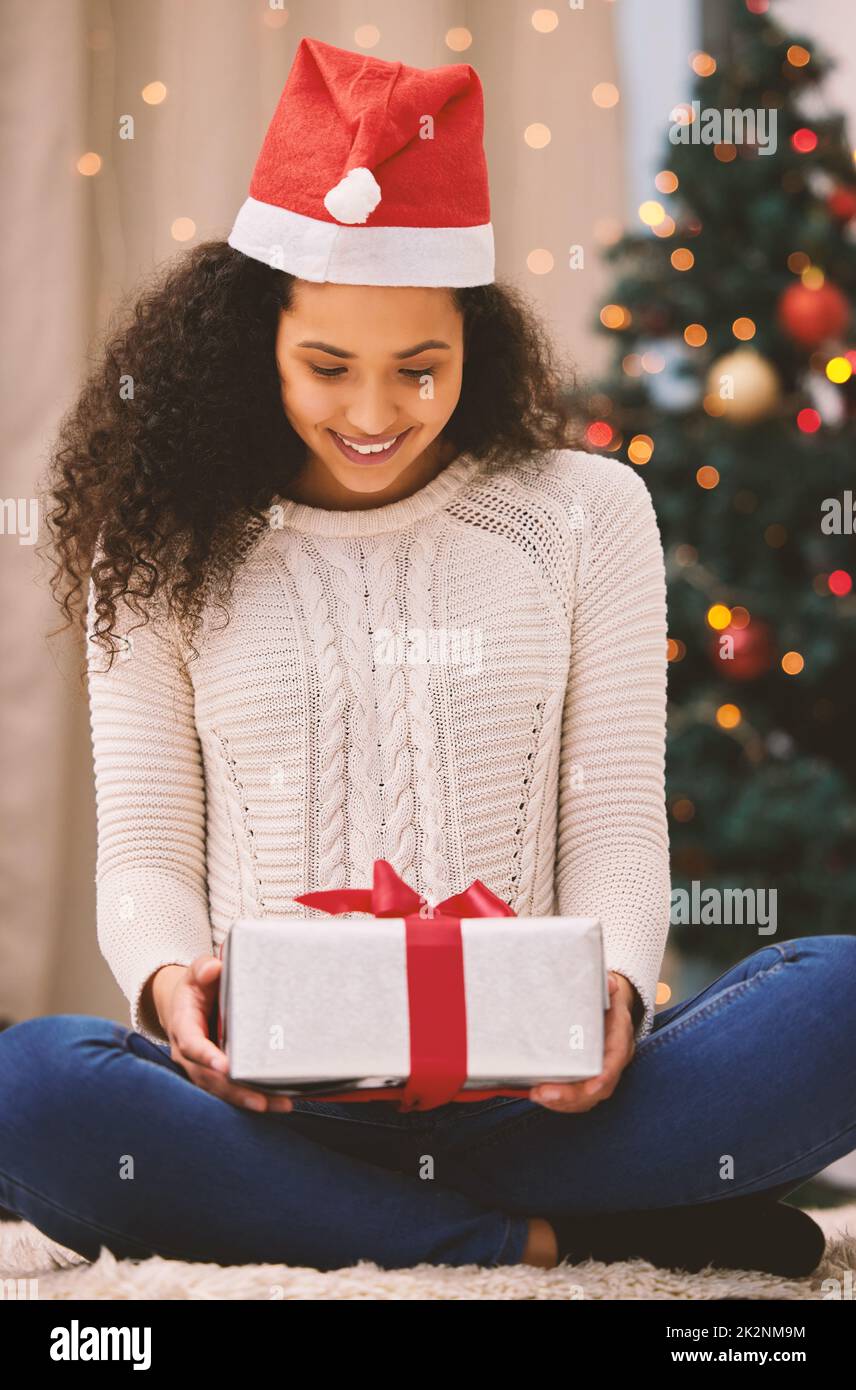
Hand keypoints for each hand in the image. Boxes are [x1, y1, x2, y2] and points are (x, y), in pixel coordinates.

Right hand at [153, 955, 294, 1113]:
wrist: (185, 1003)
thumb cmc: (196, 988)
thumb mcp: (196, 973)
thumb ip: (203, 969)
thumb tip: (214, 968)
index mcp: (183, 1027)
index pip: (192, 1045)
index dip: (207, 1057)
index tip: (224, 1066)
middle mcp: (190, 1055)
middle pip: (210, 1078)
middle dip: (235, 1091)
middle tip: (261, 1100)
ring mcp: (202, 1068)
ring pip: (222, 1091)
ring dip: (249, 1100)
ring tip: (279, 1105)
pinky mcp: (217, 1075)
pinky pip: (232, 1091)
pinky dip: (254, 1097)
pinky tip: (278, 1101)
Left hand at [528, 971, 636, 1113]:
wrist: (611, 1007)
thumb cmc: (606, 999)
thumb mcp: (608, 989)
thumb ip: (608, 986)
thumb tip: (610, 983)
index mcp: (619, 1040)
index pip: (614, 1063)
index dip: (603, 1077)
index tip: (590, 1085)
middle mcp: (612, 1062)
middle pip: (597, 1089)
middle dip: (571, 1096)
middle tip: (542, 1093)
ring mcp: (600, 1073)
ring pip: (585, 1098)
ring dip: (561, 1102)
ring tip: (536, 1095)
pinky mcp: (585, 1078)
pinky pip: (575, 1097)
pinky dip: (558, 1100)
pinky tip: (538, 1094)